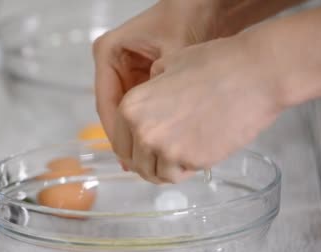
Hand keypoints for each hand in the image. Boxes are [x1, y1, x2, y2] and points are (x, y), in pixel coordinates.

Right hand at [93, 0, 222, 146]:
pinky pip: (139, 107)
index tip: (129, 156)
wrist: (213, 5)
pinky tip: (157, 144)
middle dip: (127, 139)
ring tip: (148, 160)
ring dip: (136, 135)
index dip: (117, 133)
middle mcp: (111, 62)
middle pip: (113, 111)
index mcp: (108, 52)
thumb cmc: (191, 19)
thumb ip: (161, 96)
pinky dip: (148, 124)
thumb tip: (150, 138)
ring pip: (125, 113)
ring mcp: (125, 70)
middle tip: (138, 166)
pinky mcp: (140, 76)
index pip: (106, 103)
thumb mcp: (172, 59)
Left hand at [111, 35, 283, 182]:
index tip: (140, 152)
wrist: (254, 75)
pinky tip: (195, 156)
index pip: (119, 141)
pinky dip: (184, 171)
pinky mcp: (190, 161)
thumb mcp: (168, 65)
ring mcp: (165, 148)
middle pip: (134, 161)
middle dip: (146, 162)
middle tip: (162, 159)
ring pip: (154, 173)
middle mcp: (141, 130)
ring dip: (164, 169)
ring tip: (181, 158)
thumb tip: (144, 103)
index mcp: (130, 106)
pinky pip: (178, 176)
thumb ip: (149, 87)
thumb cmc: (215, 64)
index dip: (130, 148)